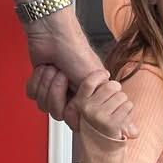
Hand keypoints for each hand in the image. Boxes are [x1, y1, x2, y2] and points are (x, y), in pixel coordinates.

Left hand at [24, 6, 134, 136]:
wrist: (52, 33)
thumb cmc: (76, 51)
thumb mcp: (95, 81)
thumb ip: (107, 107)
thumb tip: (131, 130)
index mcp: (86, 98)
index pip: (75, 121)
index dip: (72, 110)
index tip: (74, 97)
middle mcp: (71, 95)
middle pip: (57, 114)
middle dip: (56, 92)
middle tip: (63, 75)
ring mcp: (55, 90)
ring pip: (43, 106)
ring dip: (46, 84)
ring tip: (54, 68)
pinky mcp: (40, 82)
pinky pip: (32, 95)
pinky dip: (36, 80)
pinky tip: (44, 68)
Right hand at [78, 76, 133, 142]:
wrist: (101, 149)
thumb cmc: (97, 125)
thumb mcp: (90, 108)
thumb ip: (96, 93)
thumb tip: (105, 77)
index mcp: (81, 103)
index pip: (89, 81)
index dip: (99, 75)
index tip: (105, 74)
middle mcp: (88, 109)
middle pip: (111, 85)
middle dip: (117, 91)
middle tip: (113, 102)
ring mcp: (100, 116)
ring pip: (122, 96)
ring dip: (124, 103)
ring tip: (116, 113)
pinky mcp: (112, 123)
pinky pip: (128, 106)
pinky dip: (129, 112)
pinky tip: (121, 119)